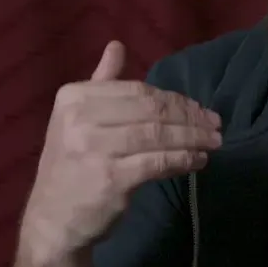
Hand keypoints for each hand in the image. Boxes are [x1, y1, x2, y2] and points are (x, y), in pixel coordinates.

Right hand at [19, 41, 222, 266]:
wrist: (52, 221)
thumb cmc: (70, 168)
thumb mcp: (75, 119)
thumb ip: (100, 83)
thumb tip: (117, 45)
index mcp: (73, 97)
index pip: (137, 91)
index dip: (174, 99)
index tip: (199, 109)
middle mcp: (81, 118)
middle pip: (151, 110)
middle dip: (189, 116)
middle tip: (215, 124)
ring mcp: (95, 148)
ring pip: (159, 135)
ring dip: (193, 138)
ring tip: (214, 142)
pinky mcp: (112, 178)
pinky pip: (159, 162)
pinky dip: (184, 160)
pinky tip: (198, 161)